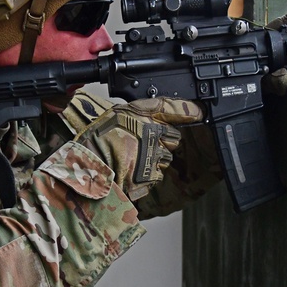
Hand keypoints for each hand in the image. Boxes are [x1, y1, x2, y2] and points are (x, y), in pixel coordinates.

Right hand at [74, 98, 204, 201]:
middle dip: (165, 142)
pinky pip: (156, 176)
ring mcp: (152, 158)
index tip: (199, 111)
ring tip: (133, 159)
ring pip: (165, 159)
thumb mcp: (117, 114)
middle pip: (174, 138)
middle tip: (144, 143)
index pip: (174, 109)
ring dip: (155, 160)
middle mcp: (152, 136)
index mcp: (142, 117)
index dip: (188, 110)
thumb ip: (140, 113)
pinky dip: (147, 176)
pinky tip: (131, 171)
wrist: (87, 169)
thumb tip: (158, 114)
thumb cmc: (96, 142)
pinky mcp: (150, 177)